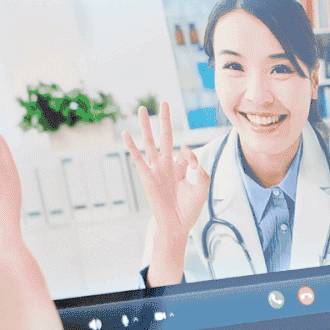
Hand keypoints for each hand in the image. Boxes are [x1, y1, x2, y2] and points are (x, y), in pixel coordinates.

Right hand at [124, 102, 209, 285]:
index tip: (195, 168)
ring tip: (142, 109)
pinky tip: (126, 133)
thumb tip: (194, 160)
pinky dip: (132, 146)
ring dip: (147, 126)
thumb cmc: (189, 210)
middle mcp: (168, 165)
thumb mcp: (202, 190)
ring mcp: (156, 170)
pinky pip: (138, 158)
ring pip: (150, 143)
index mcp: (181, 167)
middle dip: (166, 120)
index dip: (191, 156)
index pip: (186, 152)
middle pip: (166, 137)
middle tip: (164, 102)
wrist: (176, 226)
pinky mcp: (147, 177)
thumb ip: (202, 173)